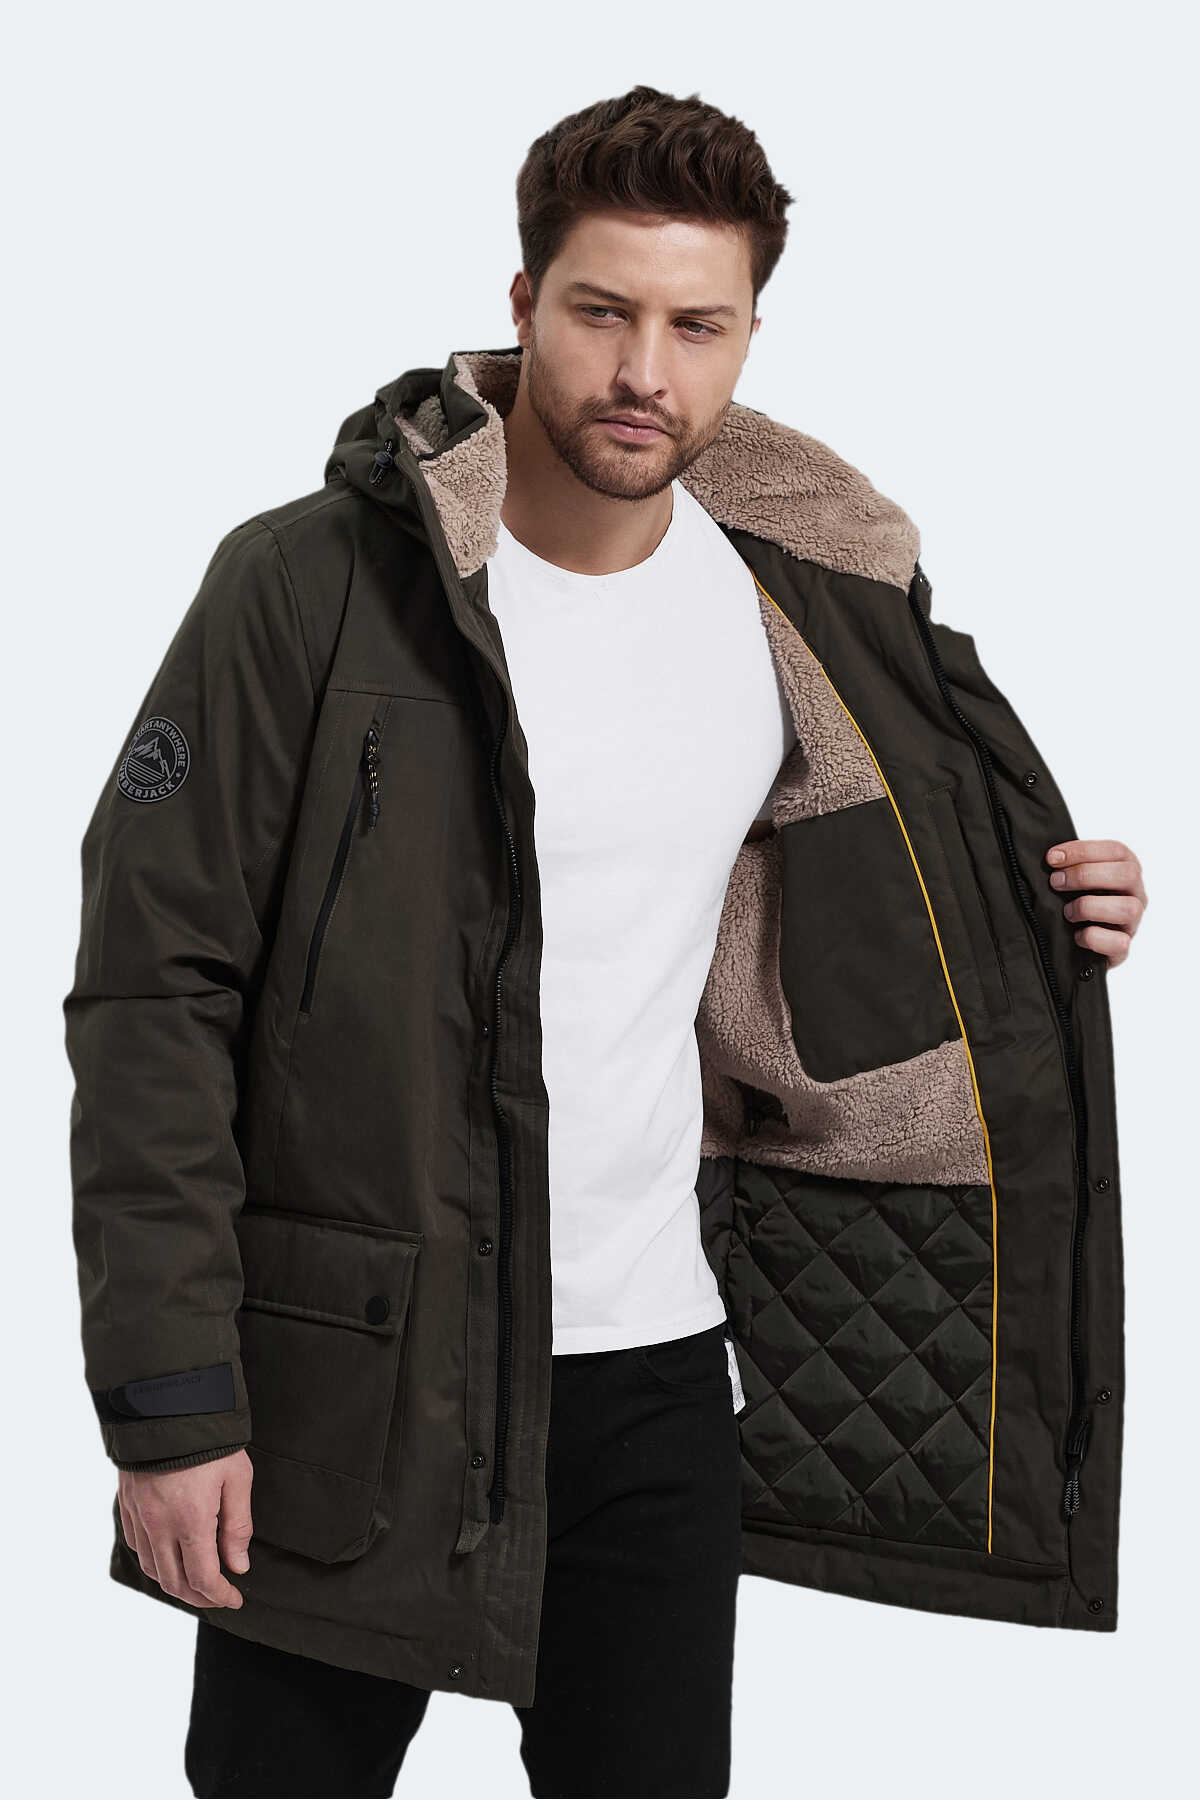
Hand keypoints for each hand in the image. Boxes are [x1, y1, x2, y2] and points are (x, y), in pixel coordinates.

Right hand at [117, 1448, 252, 1608]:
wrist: (165, 1404)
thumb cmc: (208, 1439)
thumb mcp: (237, 1477)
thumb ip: (238, 1526)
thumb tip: (238, 1566)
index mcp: (190, 1520)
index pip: (202, 1578)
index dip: (220, 1595)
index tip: (235, 1598)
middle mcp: (159, 1525)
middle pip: (174, 1582)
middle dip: (199, 1597)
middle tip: (220, 1595)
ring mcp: (139, 1516)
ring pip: (152, 1569)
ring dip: (175, 1584)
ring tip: (197, 1583)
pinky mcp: (127, 1505)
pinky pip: (137, 1547)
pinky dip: (154, 1563)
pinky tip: (170, 1558)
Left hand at [1045, 838, 1146, 969]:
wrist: (1076, 948)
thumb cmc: (1075, 904)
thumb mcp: (1074, 881)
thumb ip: (1069, 866)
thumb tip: (1050, 857)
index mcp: (1126, 871)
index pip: (1117, 851)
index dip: (1083, 850)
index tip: (1052, 858)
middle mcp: (1135, 895)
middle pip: (1128, 874)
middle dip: (1086, 875)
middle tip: (1056, 882)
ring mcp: (1132, 923)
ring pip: (1129, 908)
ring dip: (1090, 906)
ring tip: (1066, 912)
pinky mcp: (1122, 948)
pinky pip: (1120, 943)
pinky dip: (1094, 937)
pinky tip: (1076, 935)